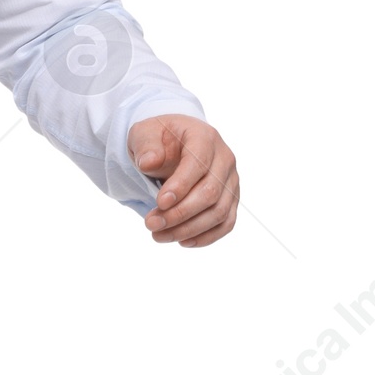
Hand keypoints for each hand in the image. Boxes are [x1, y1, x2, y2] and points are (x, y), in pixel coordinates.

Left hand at [128, 116, 238, 247]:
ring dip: (188, 229)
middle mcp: (224, 159)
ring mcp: (230, 182)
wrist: (173, 144)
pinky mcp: (230, 200)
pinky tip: (182, 241)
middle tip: (151, 224)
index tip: (159, 202)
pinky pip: (226, 223)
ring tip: (159, 235)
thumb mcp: (144, 133)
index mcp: (205, 138)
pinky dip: (206, 237)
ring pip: (219, 213)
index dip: (180, 186)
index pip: (198, 164)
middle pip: (210, 193)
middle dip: (180, 213)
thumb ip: (146, 145)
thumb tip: (149, 163)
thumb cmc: (159, 138)